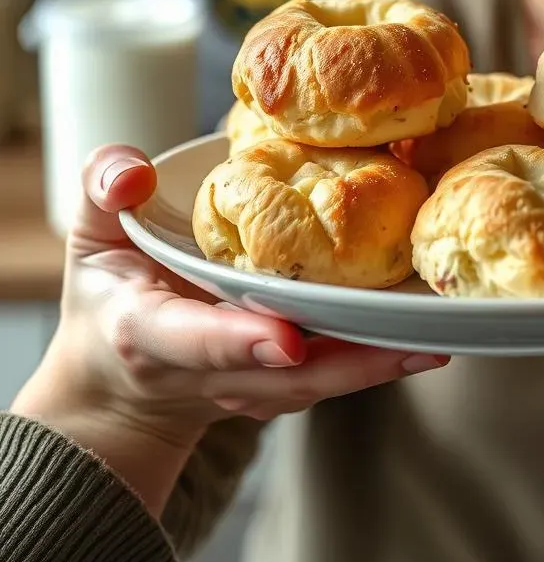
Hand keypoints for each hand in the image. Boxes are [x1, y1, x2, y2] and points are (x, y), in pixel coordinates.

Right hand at [14, 145, 448, 467]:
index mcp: (149, 333)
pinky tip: (422, 343)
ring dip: (372, 368)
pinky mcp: (277, 390)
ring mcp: (244, 388)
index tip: (288, 338)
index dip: (238, 341)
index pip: (192, 339)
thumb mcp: (91, 236)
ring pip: (313, 385)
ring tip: (434, 342)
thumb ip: (102, 191)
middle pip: (278, 375)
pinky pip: (327, 379)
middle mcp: (203, 372)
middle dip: (341, 363)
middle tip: (408, 343)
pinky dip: (372, 366)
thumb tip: (134, 172)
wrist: (118, 385)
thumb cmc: (109, 295)